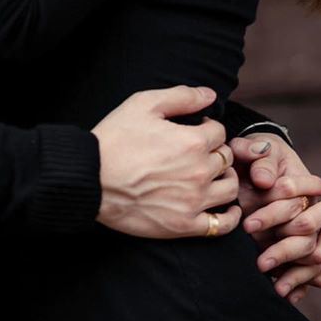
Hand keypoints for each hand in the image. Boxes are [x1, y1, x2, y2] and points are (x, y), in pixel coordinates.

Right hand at [92, 86, 240, 239]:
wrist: (90, 178)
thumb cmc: (115, 139)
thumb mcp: (144, 104)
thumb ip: (181, 96)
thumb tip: (210, 95)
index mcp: (192, 142)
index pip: (219, 131)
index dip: (207, 128)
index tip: (194, 130)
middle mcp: (199, 172)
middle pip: (226, 158)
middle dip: (216, 150)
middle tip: (199, 152)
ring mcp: (194, 201)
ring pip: (230, 188)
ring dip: (226, 178)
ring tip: (213, 175)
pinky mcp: (184, 225)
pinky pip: (222, 225)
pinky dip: (229, 216)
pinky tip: (223, 207)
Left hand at [228, 134, 320, 304]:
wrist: (253, 165)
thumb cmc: (255, 156)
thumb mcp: (253, 148)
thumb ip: (257, 157)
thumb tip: (265, 180)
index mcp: (308, 183)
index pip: (299, 199)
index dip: (275, 213)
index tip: (248, 224)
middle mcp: (316, 208)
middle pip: (310, 232)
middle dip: (285, 249)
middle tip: (260, 261)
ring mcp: (312, 230)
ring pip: (316, 256)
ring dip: (298, 274)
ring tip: (278, 288)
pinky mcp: (303, 246)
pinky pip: (316, 272)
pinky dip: (306, 284)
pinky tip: (289, 295)